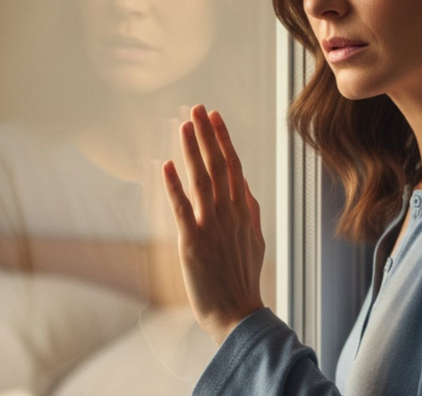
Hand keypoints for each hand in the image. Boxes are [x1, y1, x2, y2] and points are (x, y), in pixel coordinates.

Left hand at [162, 104, 265, 344]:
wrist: (238, 313)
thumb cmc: (243, 278)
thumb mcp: (255, 240)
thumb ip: (250, 212)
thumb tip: (246, 189)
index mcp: (244, 211)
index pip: (233, 166)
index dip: (223, 139)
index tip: (215, 117)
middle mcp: (230, 213)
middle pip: (218, 165)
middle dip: (207, 134)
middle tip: (197, 108)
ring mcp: (212, 226)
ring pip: (202, 179)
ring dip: (192, 150)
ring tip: (184, 124)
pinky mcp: (193, 242)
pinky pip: (181, 208)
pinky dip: (174, 185)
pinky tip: (166, 165)